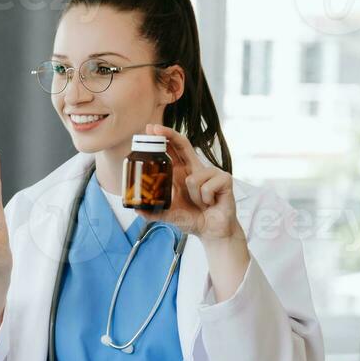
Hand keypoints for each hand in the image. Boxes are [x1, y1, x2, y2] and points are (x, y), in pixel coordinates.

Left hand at [137, 123, 240, 242]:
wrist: (212, 231)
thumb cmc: (192, 218)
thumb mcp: (168, 215)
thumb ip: (152, 212)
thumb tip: (135, 208)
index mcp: (181, 173)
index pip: (171, 150)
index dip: (162, 138)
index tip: (149, 130)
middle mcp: (195, 169)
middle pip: (182, 144)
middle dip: (168, 134)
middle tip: (155, 129)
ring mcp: (211, 172)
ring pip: (193, 179)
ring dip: (194, 197)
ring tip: (201, 203)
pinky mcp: (224, 179)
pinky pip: (207, 187)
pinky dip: (205, 199)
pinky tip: (211, 203)